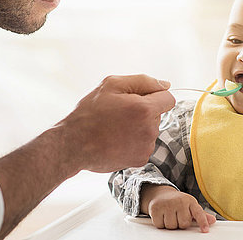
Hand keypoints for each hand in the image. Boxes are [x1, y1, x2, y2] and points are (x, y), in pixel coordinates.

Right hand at [58, 74, 174, 172]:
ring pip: (151, 129)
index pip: (168, 98)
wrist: (74, 145)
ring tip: (115, 127)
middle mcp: (150, 130)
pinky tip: (117, 140)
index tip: (136, 99)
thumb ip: (143, 81)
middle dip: (143, 110)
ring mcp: (146, 147)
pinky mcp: (140, 160)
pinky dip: (134, 141)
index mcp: (145, 109)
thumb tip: (166, 85)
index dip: (153, 95)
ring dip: (139, 126)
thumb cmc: (90, 112)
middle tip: (119, 112)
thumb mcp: (111, 85)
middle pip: (158, 114)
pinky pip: (144, 144)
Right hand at [141, 184, 215, 232]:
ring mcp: (167, 203)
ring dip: (170, 224)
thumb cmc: (178, 203)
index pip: (198, 213)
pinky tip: (162, 216)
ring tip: (169, 216)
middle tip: (177, 216)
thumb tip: (212, 221)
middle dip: (180, 223)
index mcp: (190, 201)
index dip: (202, 222)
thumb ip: (201, 215)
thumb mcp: (190, 207)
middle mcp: (179, 201)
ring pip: (171, 226)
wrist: (161, 194)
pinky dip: (160, 223)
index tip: (205, 230)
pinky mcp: (155, 207)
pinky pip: (160, 225)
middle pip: (183, 224)